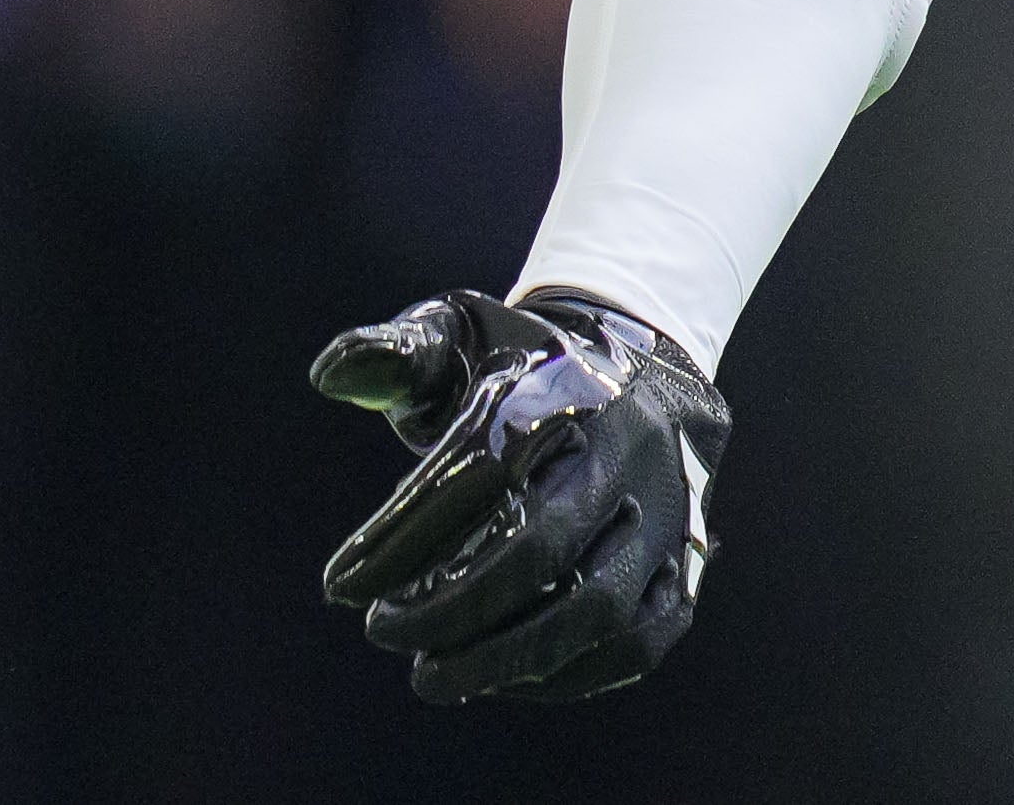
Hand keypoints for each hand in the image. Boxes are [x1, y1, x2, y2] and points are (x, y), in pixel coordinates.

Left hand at [311, 285, 727, 703]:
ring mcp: (666, 510)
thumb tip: (328, 375)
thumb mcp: (456, 333)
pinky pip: (638, 641)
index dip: (399, 540)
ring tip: (431, 678)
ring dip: (507, 658)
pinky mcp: (686, 563)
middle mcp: (624, 447)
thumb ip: (390, 352)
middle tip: (381, 633)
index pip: (472, 477)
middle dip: (451, 608)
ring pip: (599, 606)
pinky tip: (497, 681)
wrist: (640, 364)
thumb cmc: (517, 364)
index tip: (339, 586)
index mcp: (556, 386)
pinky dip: (567, 677)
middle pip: (540, 546)